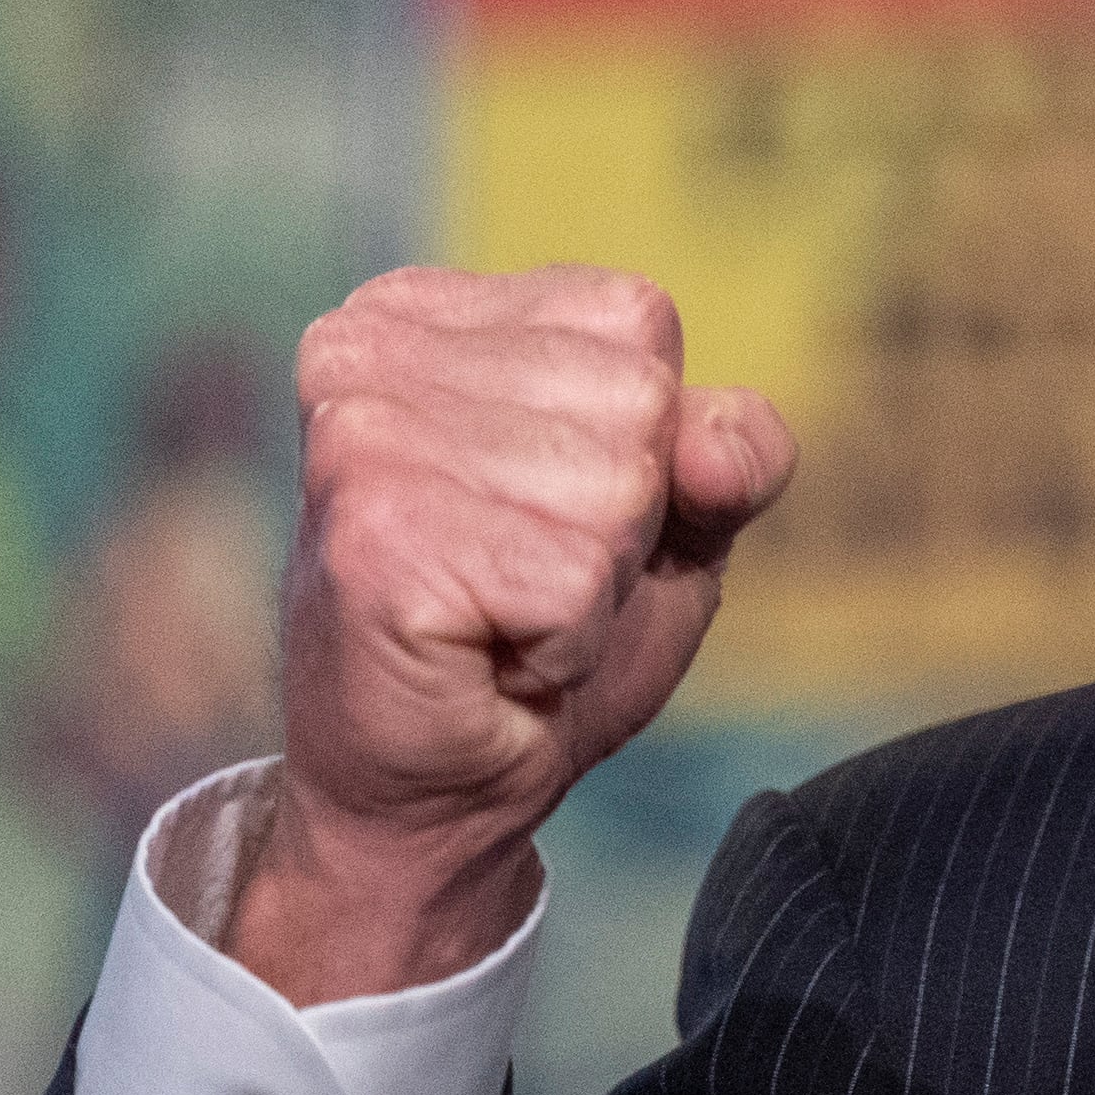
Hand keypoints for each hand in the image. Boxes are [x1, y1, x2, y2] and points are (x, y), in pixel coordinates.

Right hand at [232, 267, 794, 1006]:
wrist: (444, 785)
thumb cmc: (543, 631)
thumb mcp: (672, 515)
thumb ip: (732, 449)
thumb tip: (716, 448)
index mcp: (428, 308)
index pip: (638, 320)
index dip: (646, 443)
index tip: (550, 509)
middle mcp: (370, 350)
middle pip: (636, 403)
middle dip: (620, 519)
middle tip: (524, 576)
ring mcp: (362, 440)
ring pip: (616, 489)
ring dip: (589, 583)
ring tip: (503, 612)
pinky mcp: (373, 541)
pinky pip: (572, 580)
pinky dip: (563, 640)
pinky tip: (488, 656)